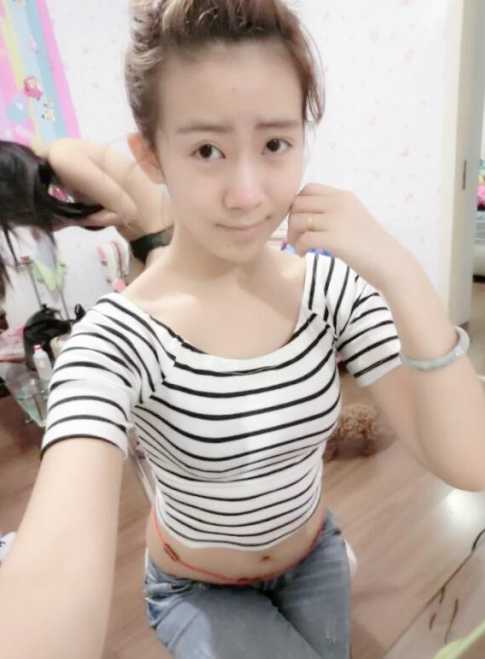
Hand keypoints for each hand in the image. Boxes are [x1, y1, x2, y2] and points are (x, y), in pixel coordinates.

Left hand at [287, 183, 412, 289]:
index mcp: (343, 196)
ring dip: (293, 235)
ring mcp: (336, 220)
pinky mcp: (334, 239)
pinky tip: (304, 255)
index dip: (298, 205)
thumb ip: (332, 211)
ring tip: (300, 248)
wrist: (390, 263)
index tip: (301, 222)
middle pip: (298, 203)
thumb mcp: (353, 217)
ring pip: (297, 220)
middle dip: (291, 221)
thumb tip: (303, 214)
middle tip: (296, 238)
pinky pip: (304, 239)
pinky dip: (299, 248)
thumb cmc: (370, 245)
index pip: (307, 189)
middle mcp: (339, 203)